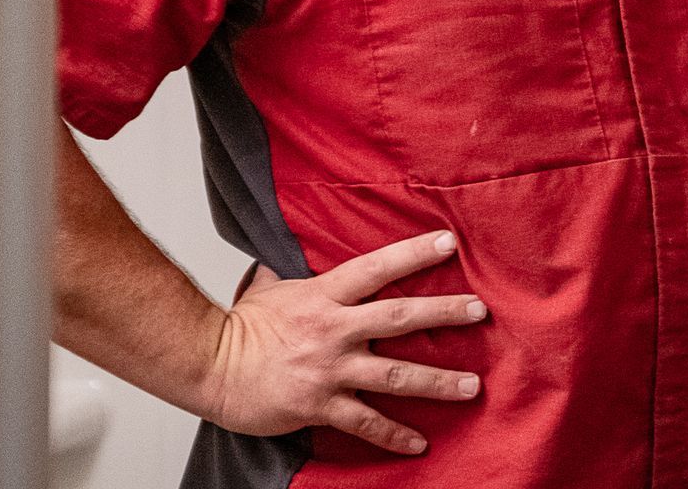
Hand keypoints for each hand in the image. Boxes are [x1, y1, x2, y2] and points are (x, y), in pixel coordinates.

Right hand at [195, 229, 488, 455]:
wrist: (208, 366)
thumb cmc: (240, 327)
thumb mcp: (273, 288)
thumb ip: (297, 273)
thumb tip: (291, 253)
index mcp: (325, 295)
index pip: (378, 268)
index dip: (413, 254)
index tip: (449, 243)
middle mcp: (334, 330)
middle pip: (400, 317)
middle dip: (444, 313)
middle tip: (479, 311)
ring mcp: (330, 370)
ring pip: (395, 375)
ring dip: (437, 382)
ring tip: (471, 386)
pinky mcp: (320, 405)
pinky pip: (365, 422)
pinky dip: (394, 435)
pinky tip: (419, 443)